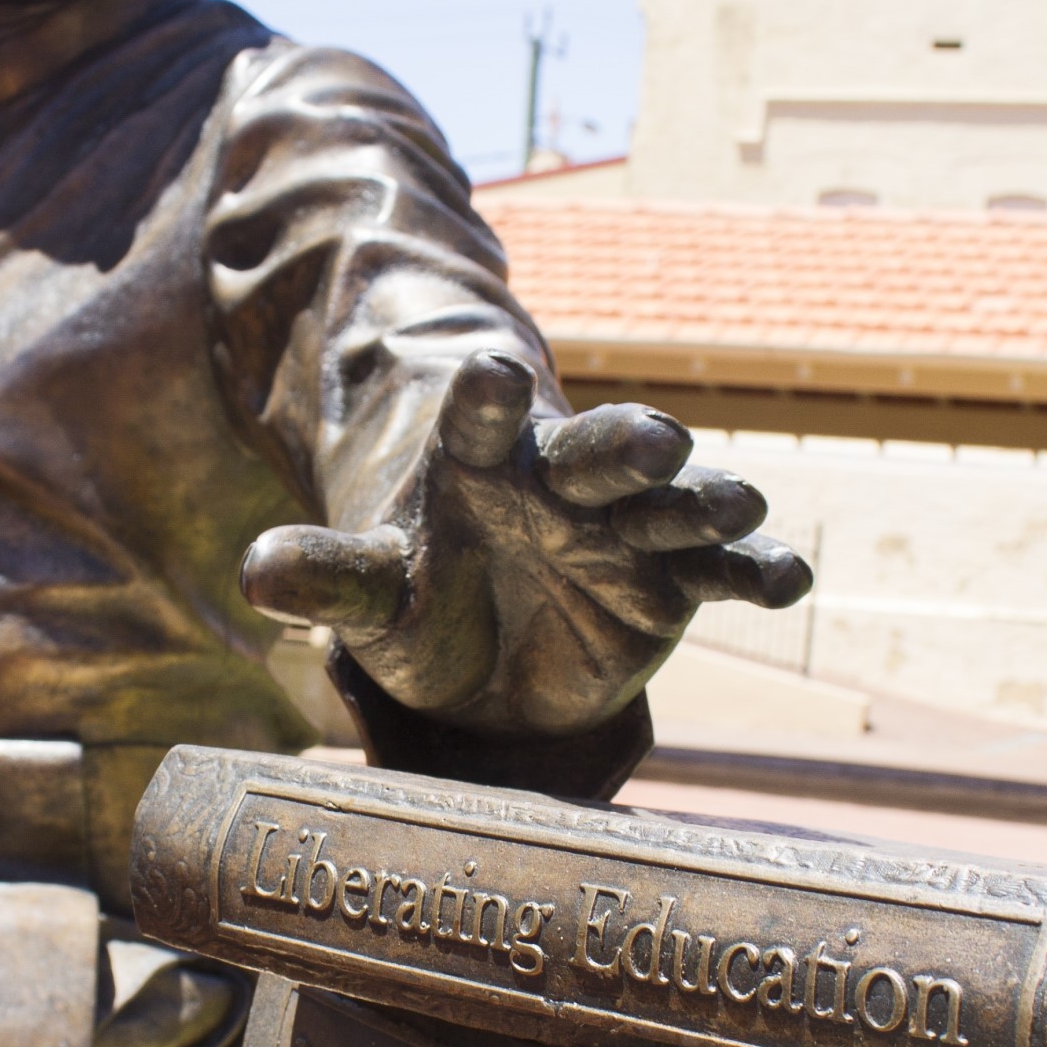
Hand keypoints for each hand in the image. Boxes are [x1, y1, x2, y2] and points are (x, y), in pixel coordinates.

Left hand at [240, 349, 807, 735]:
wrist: (485, 671)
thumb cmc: (423, 610)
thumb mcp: (371, 600)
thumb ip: (329, 578)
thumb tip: (257, 570)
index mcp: (483, 464)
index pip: (482, 422)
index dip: (486, 404)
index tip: (489, 376)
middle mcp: (565, 484)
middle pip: (599, 451)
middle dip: (625, 443)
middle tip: (647, 441)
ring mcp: (628, 530)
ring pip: (674, 503)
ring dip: (704, 500)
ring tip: (734, 502)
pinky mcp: (676, 584)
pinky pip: (722, 574)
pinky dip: (756, 572)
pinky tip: (789, 579)